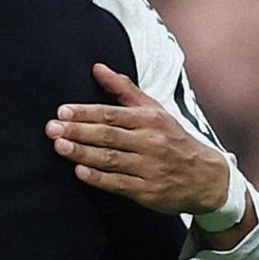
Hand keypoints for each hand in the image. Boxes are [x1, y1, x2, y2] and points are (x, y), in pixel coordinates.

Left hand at [45, 64, 229, 213]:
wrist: (206, 177)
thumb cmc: (173, 139)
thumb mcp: (154, 110)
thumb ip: (123, 89)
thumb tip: (97, 68)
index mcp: (150, 119)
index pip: (112, 114)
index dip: (85, 113)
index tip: (62, 111)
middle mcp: (151, 142)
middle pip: (109, 135)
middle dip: (78, 131)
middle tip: (52, 128)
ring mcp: (150, 167)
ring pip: (111, 159)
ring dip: (83, 153)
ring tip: (59, 147)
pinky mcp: (148, 191)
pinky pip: (119, 183)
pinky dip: (99, 178)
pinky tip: (80, 172)